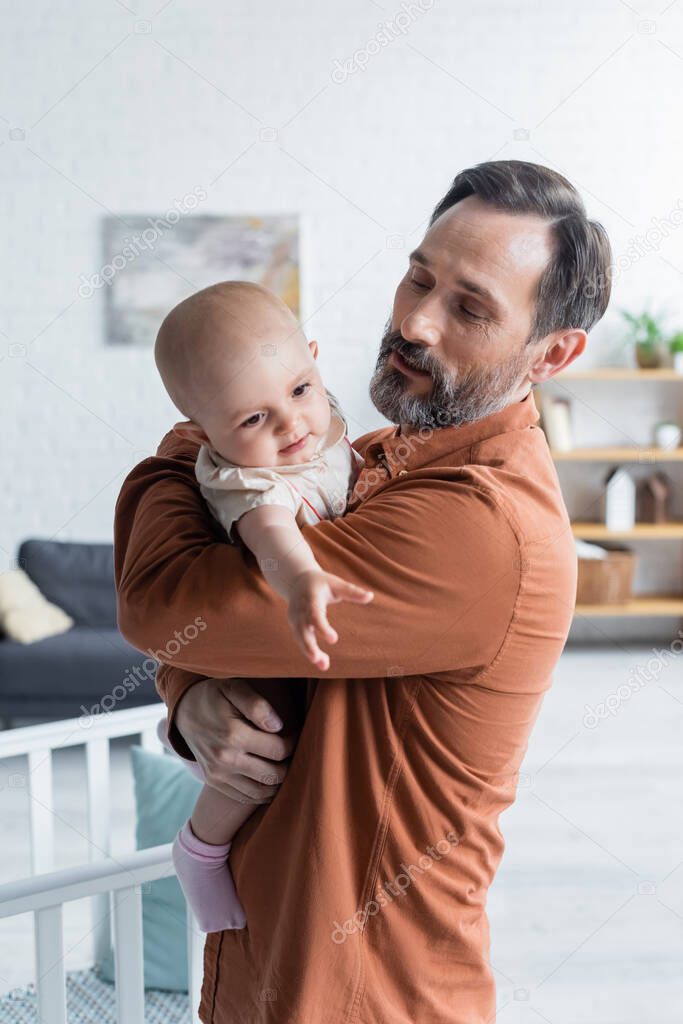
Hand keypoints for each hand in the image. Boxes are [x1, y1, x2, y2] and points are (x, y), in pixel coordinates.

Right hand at [174, 678, 295, 802]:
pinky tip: (269, 779)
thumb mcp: (234, 688)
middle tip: (292, 753)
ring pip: (262, 792)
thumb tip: (278, 726)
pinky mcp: (215, 782)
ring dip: (278, 782)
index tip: (294, 735)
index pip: (279, 750)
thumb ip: (257, 705)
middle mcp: (226, 759)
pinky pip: (246, 798)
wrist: (184, 710)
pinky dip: (262, 793)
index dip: (293, 744)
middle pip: (274, 775)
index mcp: (234, 735)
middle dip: (289, 765)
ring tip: (283, 765)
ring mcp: (219, 774)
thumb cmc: (214, 695)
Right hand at [288, 570, 373, 670]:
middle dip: (308, 645)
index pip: (314, 614)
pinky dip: (310, 652)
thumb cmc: (321, 583)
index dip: (322, 627)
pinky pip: (302, 641)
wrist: (297, 582)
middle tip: (316, 658)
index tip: (333, 640)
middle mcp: (299, 610)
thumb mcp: (336, 583)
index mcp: (310, 598)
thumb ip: (351, 591)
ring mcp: (295, 620)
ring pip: (300, 638)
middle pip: (302, 630)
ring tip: (323, 665)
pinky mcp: (295, 627)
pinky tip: (323, 663)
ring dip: (310, 652)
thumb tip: (370, 596)